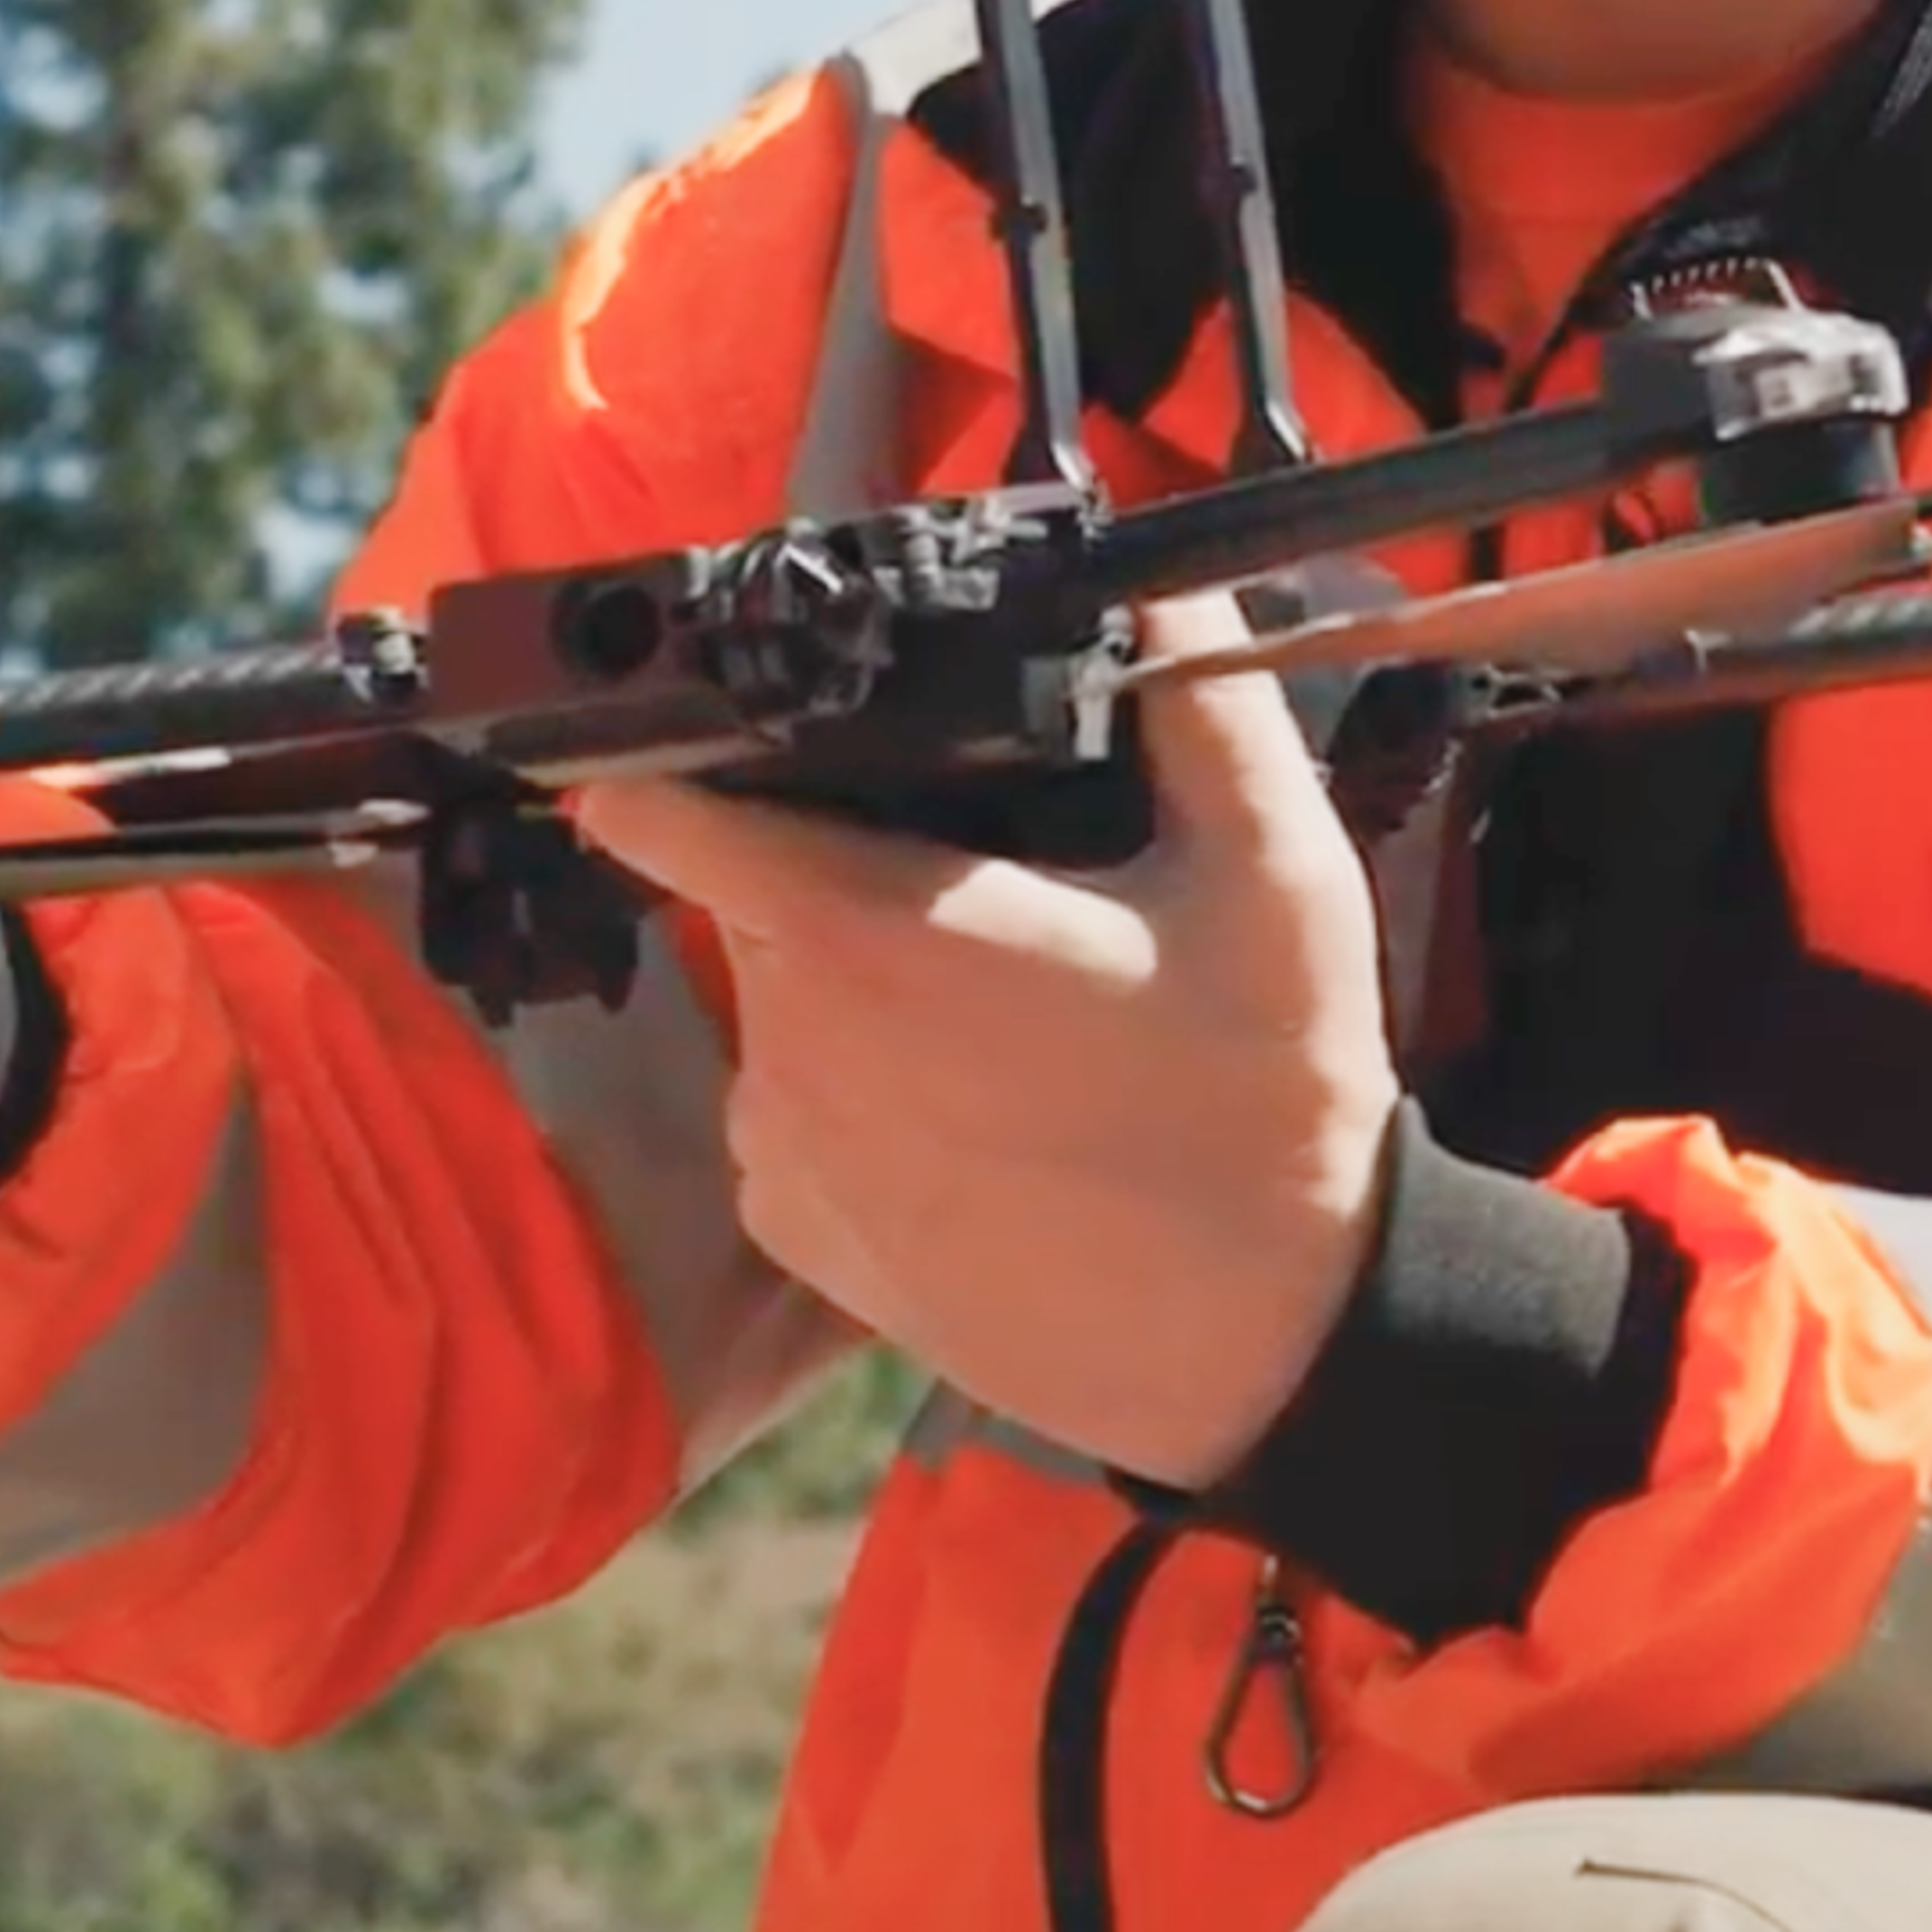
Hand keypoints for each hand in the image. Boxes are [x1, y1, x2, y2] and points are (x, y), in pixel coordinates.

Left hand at [576, 609, 1398, 1487]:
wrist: (1264, 1352)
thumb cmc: (1265, 1105)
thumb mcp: (1275, 874)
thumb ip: (1201, 699)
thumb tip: (1156, 578)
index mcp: (869, 929)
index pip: (656, 805)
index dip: (670, 749)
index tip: (730, 728)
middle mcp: (789, 1040)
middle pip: (754, 890)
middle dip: (840, 864)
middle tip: (990, 889)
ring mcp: (782, 1149)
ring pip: (780, 1001)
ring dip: (855, 985)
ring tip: (1009, 1019)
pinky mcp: (798, 1238)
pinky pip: (792, 1111)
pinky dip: (857, 1094)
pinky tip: (979, 1115)